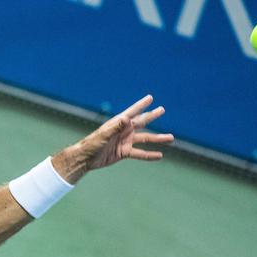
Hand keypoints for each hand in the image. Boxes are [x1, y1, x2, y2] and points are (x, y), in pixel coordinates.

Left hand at [53, 95, 173, 182]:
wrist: (86, 158)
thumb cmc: (92, 144)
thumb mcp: (104, 135)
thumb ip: (116, 127)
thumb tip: (126, 118)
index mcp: (119, 123)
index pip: (132, 112)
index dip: (141, 105)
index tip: (150, 98)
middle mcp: (124, 130)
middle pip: (142, 122)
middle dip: (152, 116)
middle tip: (162, 109)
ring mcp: (125, 141)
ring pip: (145, 139)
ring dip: (158, 139)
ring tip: (171, 138)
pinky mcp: (125, 152)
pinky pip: (140, 153)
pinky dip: (149, 155)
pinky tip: (160, 155)